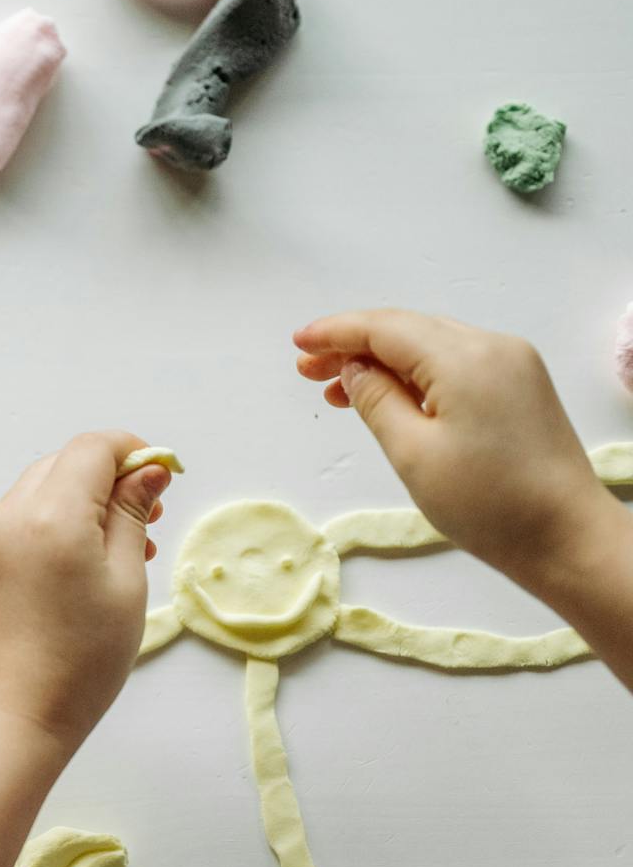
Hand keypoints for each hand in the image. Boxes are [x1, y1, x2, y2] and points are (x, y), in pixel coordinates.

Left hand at [0, 432, 170, 752]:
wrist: (16, 711)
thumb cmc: (83, 656)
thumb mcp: (125, 580)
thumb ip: (132, 514)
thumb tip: (148, 468)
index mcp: (50, 515)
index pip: (92, 449)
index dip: (132, 452)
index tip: (162, 477)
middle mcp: (9, 514)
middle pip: (64, 463)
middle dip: (109, 478)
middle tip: (148, 519)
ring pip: (42, 488)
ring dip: (83, 501)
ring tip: (123, 547)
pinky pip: (21, 517)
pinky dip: (55, 522)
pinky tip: (83, 561)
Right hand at [294, 309, 617, 590]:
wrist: (568, 539)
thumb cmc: (489, 504)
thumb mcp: (413, 453)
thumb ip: (376, 399)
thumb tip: (355, 367)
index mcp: (465, 359)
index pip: (386, 328)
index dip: (337, 332)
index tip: (298, 343)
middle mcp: (493, 347)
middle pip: (408, 329)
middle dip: (354, 345)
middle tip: (307, 369)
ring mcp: (513, 364)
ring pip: (431, 345)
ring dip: (383, 361)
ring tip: (339, 388)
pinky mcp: (520, 386)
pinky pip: (455, 363)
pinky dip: (416, 373)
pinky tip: (389, 396)